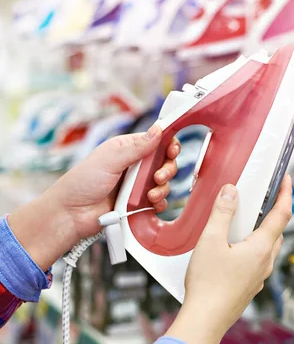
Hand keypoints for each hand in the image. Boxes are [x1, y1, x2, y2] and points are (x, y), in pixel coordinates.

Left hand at [9, 124, 179, 269]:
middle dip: (167, 169)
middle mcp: (135, 165)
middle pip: (165, 162)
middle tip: (158, 177)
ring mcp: (137, 185)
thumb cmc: (82, 182)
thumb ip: (137, 146)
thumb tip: (159, 128)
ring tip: (149, 195)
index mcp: (128, 148)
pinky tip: (150, 204)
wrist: (70, 215)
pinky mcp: (139, 203)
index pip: (157, 141)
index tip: (172, 151)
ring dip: (162, 188)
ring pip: (164, 183)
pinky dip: (158, 203)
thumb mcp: (110, 159)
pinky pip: (158, 201)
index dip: (169, 144)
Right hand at [166, 175, 292, 343]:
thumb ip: (222, 213)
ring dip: (260, 232)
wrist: (205, 321)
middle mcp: (265, 262)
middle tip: (262, 199)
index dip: (286, 194)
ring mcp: (258, 277)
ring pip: (267, 248)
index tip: (288, 180)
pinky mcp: (249, 287)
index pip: (282, 214)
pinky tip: (232, 250)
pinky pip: (256, 262)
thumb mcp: (211, 240)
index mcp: (262, 248)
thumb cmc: (208, 285)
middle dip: (272, 212)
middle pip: (276, 231)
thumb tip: (231, 192)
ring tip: (242, 223)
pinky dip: (250, 249)